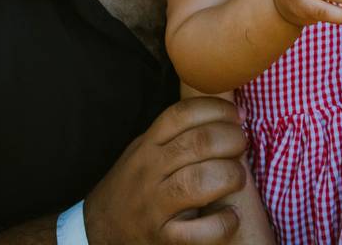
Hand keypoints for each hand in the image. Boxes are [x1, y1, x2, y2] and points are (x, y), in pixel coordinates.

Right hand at [84, 97, 247, 244]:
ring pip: (199, 181)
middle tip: (242, 143)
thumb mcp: (144, 149)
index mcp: (147, 145)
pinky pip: (200, 232)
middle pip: (197, 143)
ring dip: (230, 175)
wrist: (98, 230)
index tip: (237, 115)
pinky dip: (224, 223)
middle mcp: (149, 171)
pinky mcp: (163, 240)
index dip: (216, 109)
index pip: (181, 114)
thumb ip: (173, 133)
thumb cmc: (133, 184)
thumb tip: (222, 114)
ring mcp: (155, 207)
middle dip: (231, 139)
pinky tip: (230, 216)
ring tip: (238, 176)